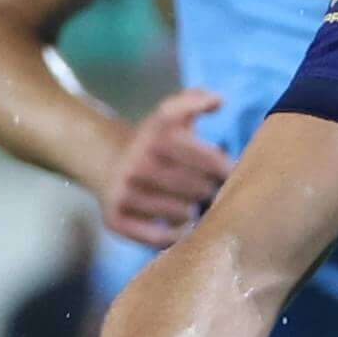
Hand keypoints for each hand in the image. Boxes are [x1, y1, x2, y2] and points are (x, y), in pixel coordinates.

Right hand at [99, 90, 232, 243]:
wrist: (107, 163)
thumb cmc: (154, 143)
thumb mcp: (168, 115)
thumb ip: (194, 100)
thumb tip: (219, 100)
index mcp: (156, 133)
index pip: (210, 159)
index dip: (225, 170)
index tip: (230, 175)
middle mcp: (138, 161)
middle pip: (199, 187)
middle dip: (212, 192)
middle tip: (213, 194)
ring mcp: (125, 191)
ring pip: (183, 212)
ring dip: (195, 213)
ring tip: (197, 208)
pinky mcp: (115, 218)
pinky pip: (158, 237)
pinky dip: (175, 235)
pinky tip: (182, 227)